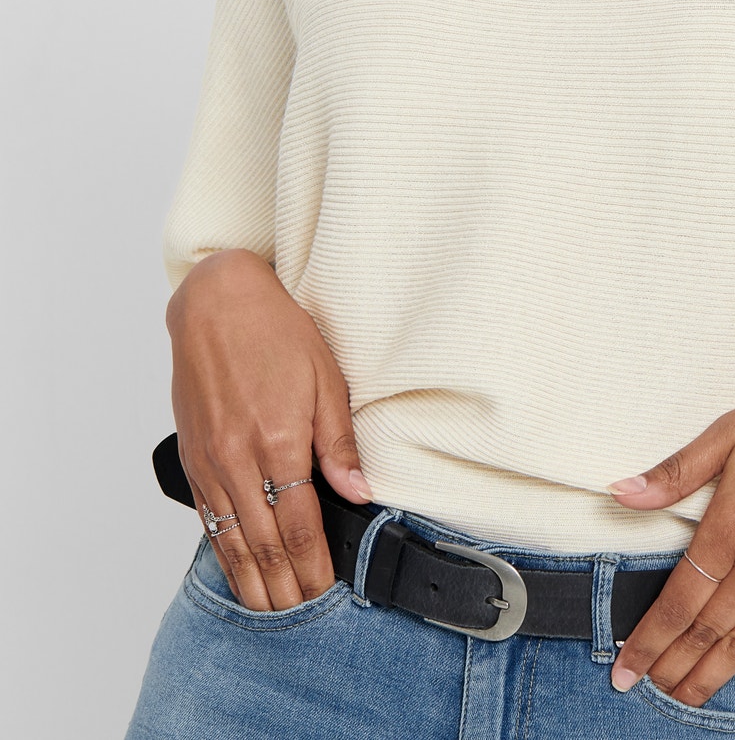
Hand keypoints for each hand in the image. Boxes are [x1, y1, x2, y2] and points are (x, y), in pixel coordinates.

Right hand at [167, 248, 372, 610]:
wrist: (216, 303)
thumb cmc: (276, 330)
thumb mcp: (326, 376)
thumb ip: (340, 440)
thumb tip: (357, 491)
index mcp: (280, 439)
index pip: (300, 524)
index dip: (314, 564)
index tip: (326, 588)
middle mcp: (239, 457)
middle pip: (264, 542)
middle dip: (284, 585)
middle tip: (302, 614)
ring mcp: (211, 460)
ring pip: (231, 538)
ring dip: (251, 580)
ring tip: (270, 608)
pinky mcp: (194, 455)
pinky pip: (209, 516)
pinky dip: (223, 550)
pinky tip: (235, 568)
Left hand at [604, 358, 734, 705]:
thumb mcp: (733, 430)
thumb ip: (676, 472)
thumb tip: (623, 493)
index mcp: (732, 526)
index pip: (678, 602)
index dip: (647, 641)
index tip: (623, 668)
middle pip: (706, 632)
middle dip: (670, 667)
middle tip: (641, 689)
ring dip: (711, 674)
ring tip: (684, 695)